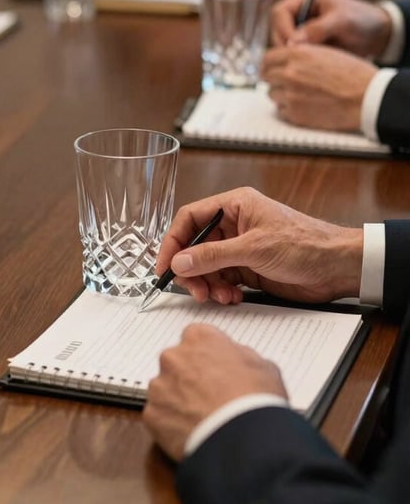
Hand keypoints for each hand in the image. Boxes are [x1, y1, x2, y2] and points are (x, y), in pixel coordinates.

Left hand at [144, 324, 287, 460]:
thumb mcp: (263, 367)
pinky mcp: (152, 414)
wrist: (243, 438)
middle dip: (189, 378)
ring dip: (177, 402)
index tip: (215, 371)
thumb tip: (235, 360)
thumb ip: (240, 356)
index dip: (207, 357)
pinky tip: (191, 434)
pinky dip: (171, 425)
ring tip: (201, 420)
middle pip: (176, 364)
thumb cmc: (255, 400)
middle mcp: (173, 357)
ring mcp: (159, 386)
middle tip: (208, 398)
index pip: (196, 339)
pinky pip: (159, 417)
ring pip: (164, 390)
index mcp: (199, 338)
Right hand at [155, 187, 363, 303]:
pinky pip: (222, 279)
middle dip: (192, 270)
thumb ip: (213, 256)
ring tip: (219, 296)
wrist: (338, 268)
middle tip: (194, 289)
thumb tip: (180, 262)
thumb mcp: (254, 249)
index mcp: (234, 206)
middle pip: (195, 246)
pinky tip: (233, 297)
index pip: (190, 219)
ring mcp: (240, 248)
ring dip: (208, 284)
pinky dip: (221, 291)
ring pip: (207, 266)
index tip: (165, 266)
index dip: (173, 242)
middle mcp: (234, 225)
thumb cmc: (306, 244)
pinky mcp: (248, 268)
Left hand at [262, 44, 377, 130]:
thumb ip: (301, 54)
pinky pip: (280, 110)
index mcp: (298, 54)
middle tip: (285, 81)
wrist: (366, 98)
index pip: (267, 58)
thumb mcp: (326, 53)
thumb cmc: (353, 74)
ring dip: (281, 94)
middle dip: (274, 78)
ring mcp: (290, 95)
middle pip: (266, 76)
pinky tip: (305, 105)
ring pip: (271, 94)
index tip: (271, 67)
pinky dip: (288, 108)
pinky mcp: (294, 114)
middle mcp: (289, 74)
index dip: (269, 63)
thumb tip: (283, 58)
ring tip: (300, 93)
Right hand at [270, 0, 392, 56]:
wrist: (376, 35)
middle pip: (276, 30)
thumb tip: (293, 42)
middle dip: (284, 45)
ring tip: (308, 61)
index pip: (279, 12)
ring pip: (281, 44)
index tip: (293, 45)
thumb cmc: (362, 20)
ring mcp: (298, 30)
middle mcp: (297, 13)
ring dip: (291, 54)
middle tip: (298, 58)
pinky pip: (291, 54)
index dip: (282, 29)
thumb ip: (318, 29)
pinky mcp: (303, 44)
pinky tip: (309, 66)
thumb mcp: (342, 21)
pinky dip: (297, 60)